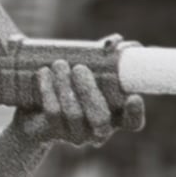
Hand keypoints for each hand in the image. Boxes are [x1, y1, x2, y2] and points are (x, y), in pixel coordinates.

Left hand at [15, 61, 145, 146]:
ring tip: (59, 64)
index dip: (135, 113)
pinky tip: (44, 74)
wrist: (40, 109)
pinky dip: (48, 90)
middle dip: (89, 92)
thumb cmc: (78, 84)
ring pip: (73, 114)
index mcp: (117, 117)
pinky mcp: (54, 132)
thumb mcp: (95, 71)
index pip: (132, 122)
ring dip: (66, 86)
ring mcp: (77, 135)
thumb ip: (108, 57)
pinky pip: (52, 113)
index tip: (133, 97)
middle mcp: (99, 131)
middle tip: (80, 68)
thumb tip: (115, 41)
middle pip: (100, 118)